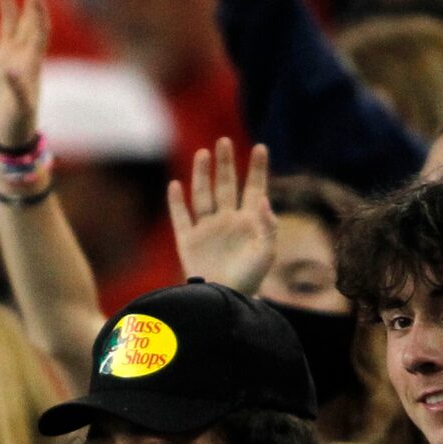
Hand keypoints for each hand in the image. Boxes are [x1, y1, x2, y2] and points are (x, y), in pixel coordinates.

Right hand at [170, 139, 275, 293]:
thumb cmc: (249, 280)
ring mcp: (207, 229)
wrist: (223, 302)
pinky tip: (175, 185)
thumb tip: (261, 198)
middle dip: (226, 163)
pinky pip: (181, 218)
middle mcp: (227, 221)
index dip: (258, 169)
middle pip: (226, 185)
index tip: (261, 147)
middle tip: (224, 141)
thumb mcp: (266, 253)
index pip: (254, 188)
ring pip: (203, 195)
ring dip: (202, 174)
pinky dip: (176, 202)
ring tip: (203, 153)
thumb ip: (267, 225)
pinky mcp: (188, 241)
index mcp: (248, 222)